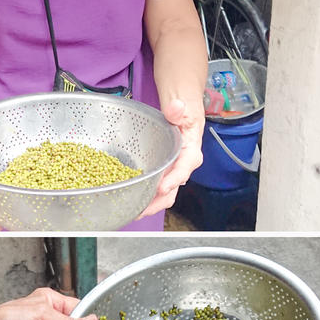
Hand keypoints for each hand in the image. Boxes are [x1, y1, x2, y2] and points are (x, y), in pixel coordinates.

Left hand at [139, 97, 204, 217]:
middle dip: (158, 203)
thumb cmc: (183, 113)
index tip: (162, 188)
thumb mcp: (182, 107)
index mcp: (190, 151)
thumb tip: (176, 108)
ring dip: (148, 204)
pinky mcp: (160, 172)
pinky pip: (152, 187)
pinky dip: (142, 196)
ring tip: (132, 212)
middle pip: (173, 189)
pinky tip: (128, 200)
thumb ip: (178, 109)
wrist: (181, 113)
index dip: (173, 180)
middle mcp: (181, 165)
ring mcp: (170, 171)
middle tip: (142, 210)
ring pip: (162, 194)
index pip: (184, 168)